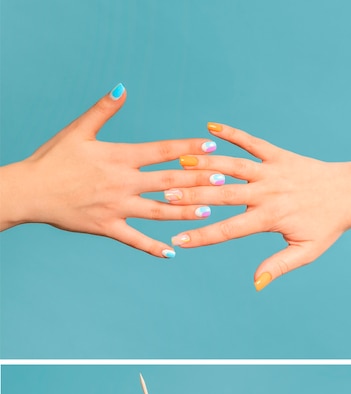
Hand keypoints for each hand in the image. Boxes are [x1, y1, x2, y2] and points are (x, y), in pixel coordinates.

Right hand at [0, 84, 212, 257]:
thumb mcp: (78, 130)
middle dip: (197, 181)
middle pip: (167, 182)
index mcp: (118, 157)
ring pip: (158, 212)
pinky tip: (172, 252)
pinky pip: (134, 240)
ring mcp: (116, 207)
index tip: (210, 147)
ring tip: (209, 212)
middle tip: (224, 180)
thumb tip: (122, 87)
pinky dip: (153, 247)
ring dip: (185, 212)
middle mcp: (122, 182)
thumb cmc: (53, 158)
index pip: (160, 151)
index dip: (187, 149)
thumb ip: (103, 110)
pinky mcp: (107, 227)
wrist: (29, 190)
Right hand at [166, 123, 350, 290]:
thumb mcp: (307, 251)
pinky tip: (210, 127)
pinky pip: (252, 142)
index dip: (202, 236)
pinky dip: (233, 133)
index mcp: (271, 218)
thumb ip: (279, 265)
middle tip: (164, 195)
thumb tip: (256, 283)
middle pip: (223, 195)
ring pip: (232, 166)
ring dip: (205, 163)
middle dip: (192, 195)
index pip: (230, 229)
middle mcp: (267, 192)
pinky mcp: (279, 154)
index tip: (178, 241)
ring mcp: (272, 171)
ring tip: (177, 161)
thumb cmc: (328, 225)